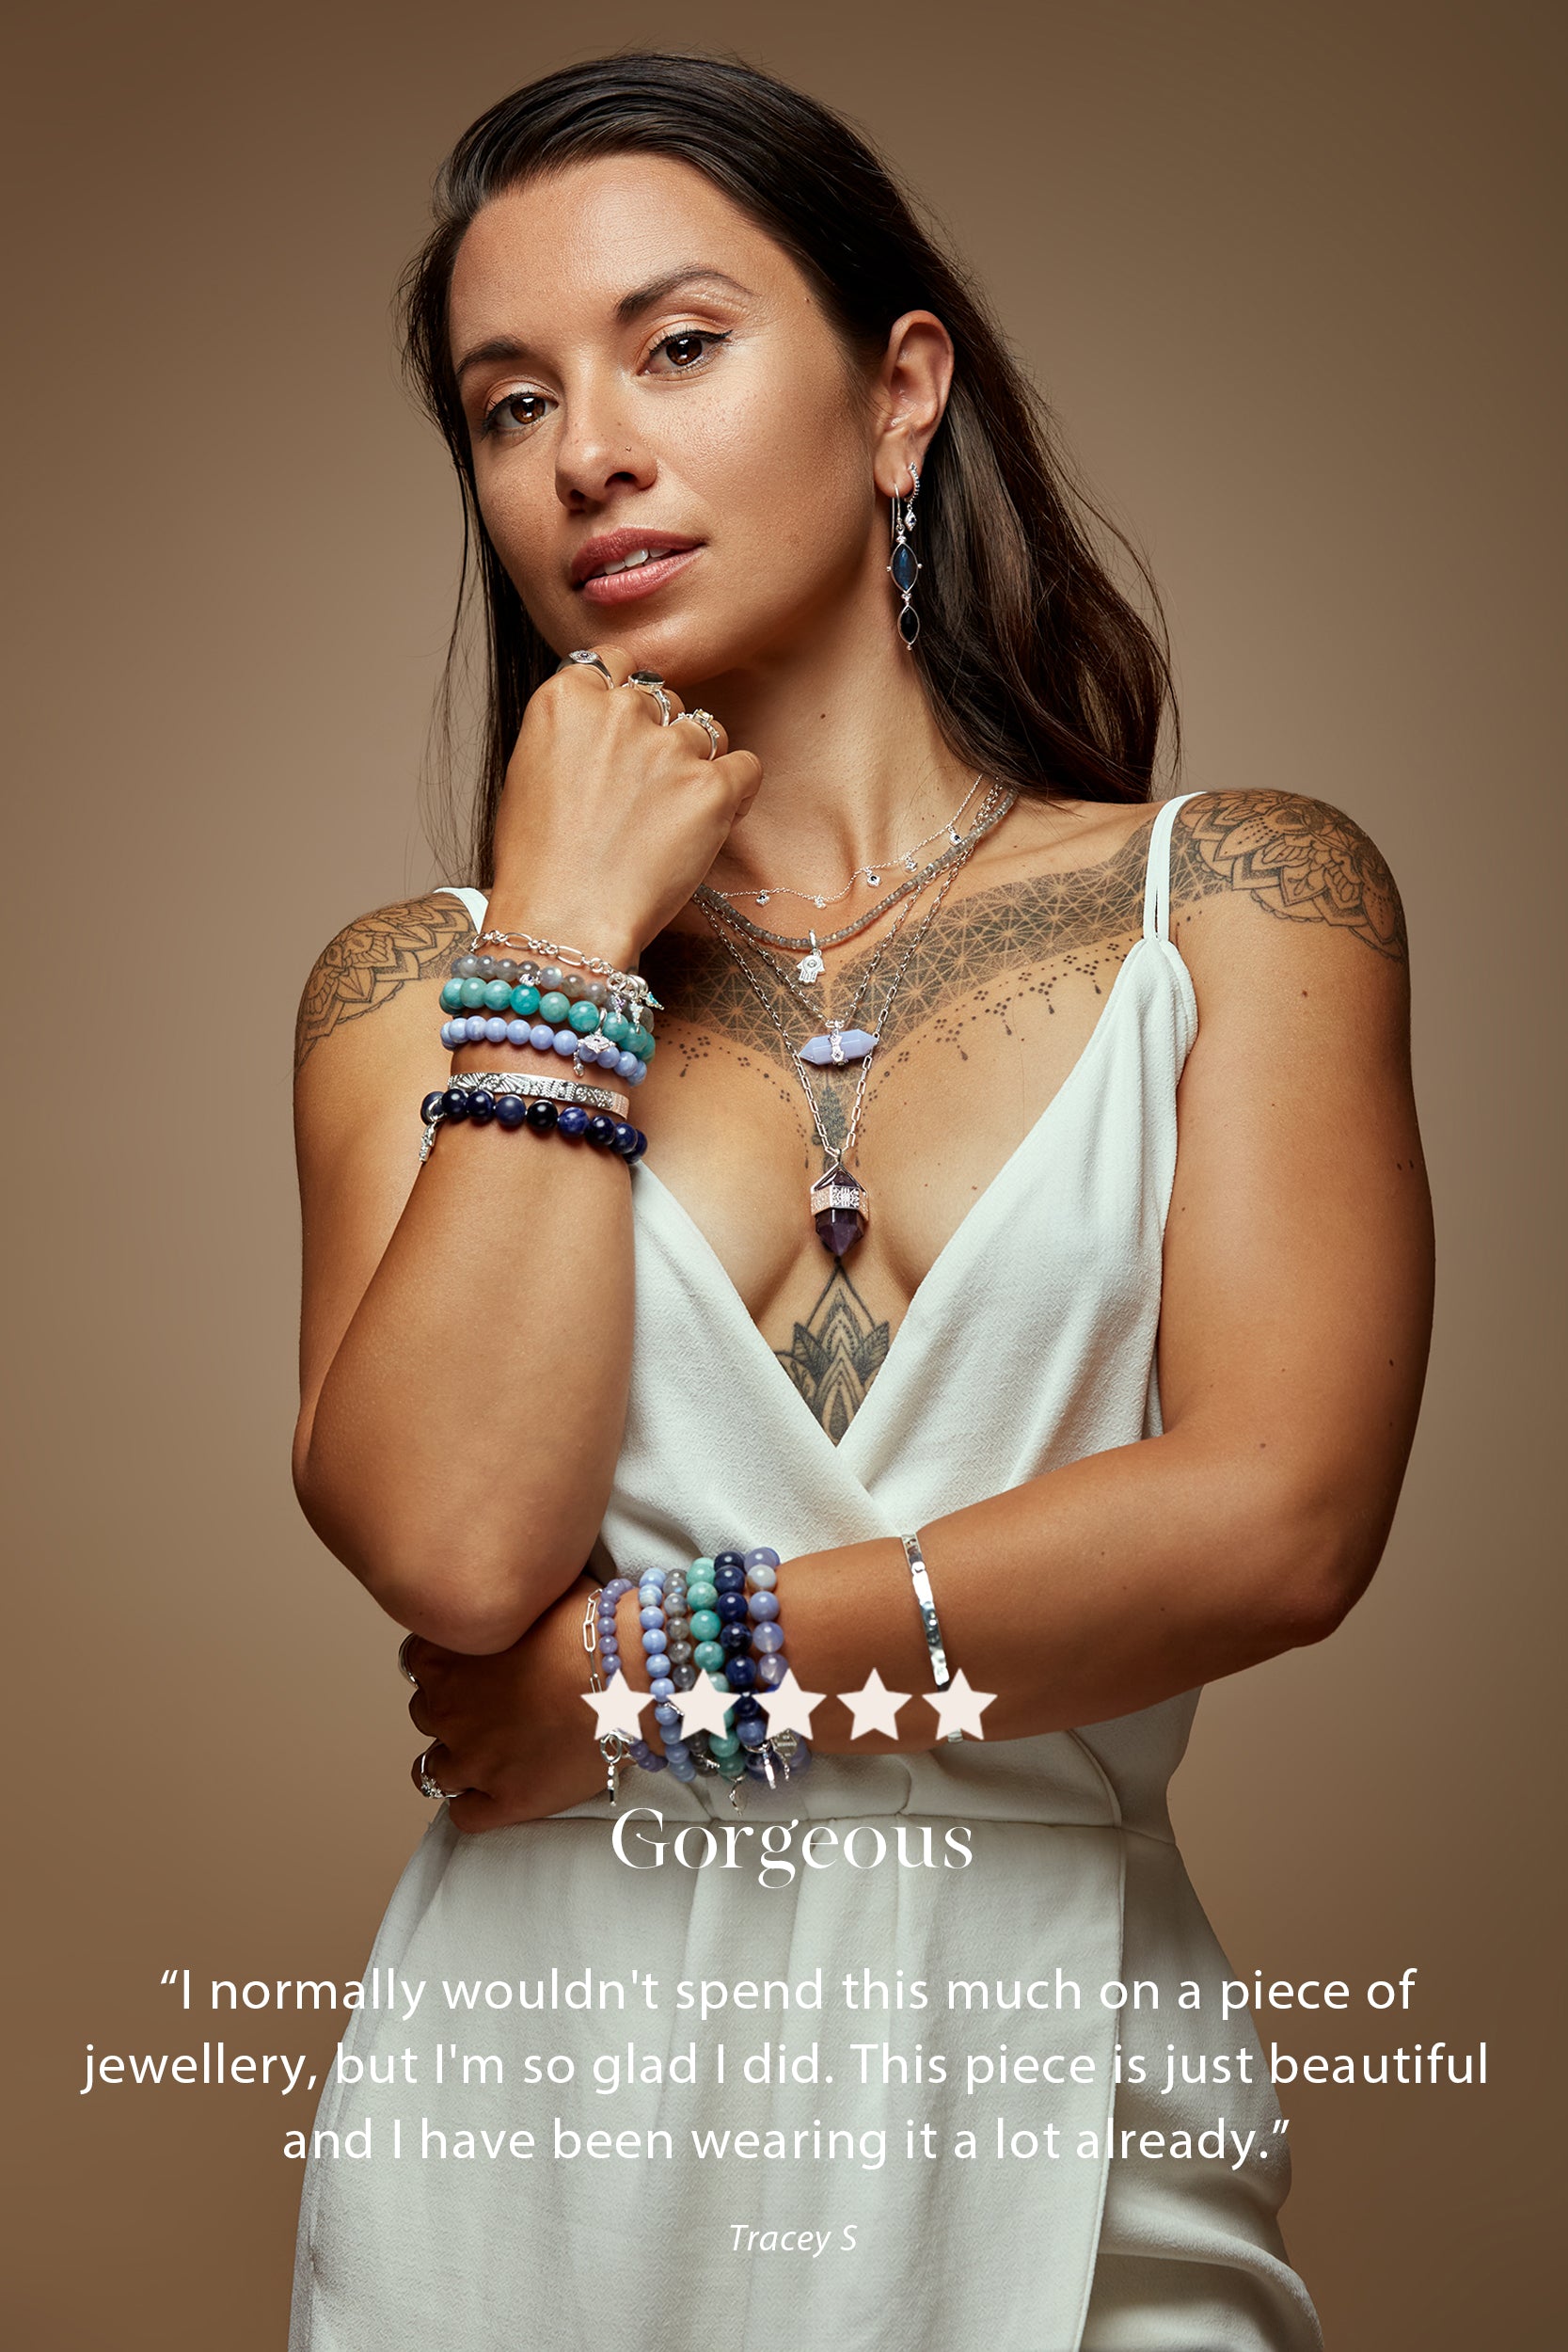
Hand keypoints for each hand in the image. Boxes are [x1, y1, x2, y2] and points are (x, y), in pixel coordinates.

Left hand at [405, 1575, 614, 1832]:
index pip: (417, 1661)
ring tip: (491, 1752)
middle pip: (425, 1714)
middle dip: (454, 1711)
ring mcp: (474, 1760)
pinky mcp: (504, 1800)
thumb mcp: (540, 1588)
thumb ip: (508, 1596)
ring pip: (431, 1770)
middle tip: (493, 1706)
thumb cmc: (594, 1629)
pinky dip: (474, 1805)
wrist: (631, 1681)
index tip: (473, 1664)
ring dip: (456, 1760)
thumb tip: (515, 1585)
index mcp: (446, 1656)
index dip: (446, 1664)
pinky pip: (463, 1815)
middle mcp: (448, 1709)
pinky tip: (498, 1790)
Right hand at [489, 646, 761, 960]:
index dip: (624, 698)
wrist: (564, 923)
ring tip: (672, 816)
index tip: (625, 733)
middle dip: (659, 736)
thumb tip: (604, 722)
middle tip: (644, 793)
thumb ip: (570, 731)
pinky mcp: (712, 788)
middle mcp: (620, 710)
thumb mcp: (528, 773)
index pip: (615, 664)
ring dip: (697, 763)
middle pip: (662, 698)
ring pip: (706, 731)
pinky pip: (746, 768)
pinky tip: (715, 819)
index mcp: (567, 698)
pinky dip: (738, 791)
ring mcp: (669, 746)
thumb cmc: (538, 864)